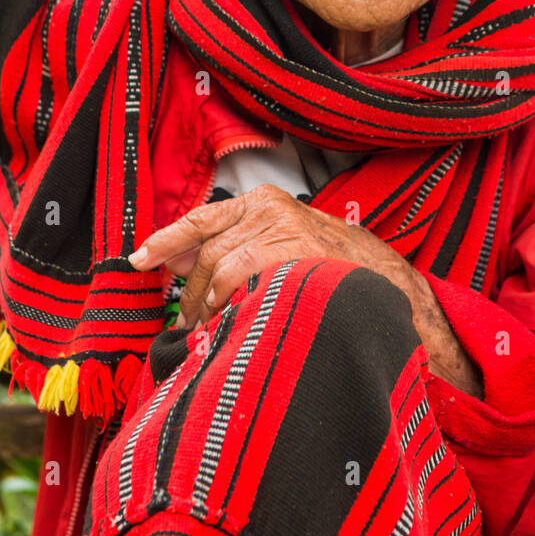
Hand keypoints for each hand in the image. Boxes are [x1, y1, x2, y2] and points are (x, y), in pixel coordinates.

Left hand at [129, 184, 481, 395]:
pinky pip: (236, 288)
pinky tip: (236, 326)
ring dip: (210, 309)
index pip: (202, 218)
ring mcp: (279, 233)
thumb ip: (242, 244)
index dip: (166, 240)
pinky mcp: (287, 259)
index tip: (139, 259)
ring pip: (217, 274)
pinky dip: (228, 310)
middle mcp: (270, 210)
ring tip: (219, 333)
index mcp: (267, 202)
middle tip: (194, 326)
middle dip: (193, 296)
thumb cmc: (343, 273)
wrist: (394, 292)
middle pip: (207, 255)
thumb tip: (180, 261)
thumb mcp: (293, 244)